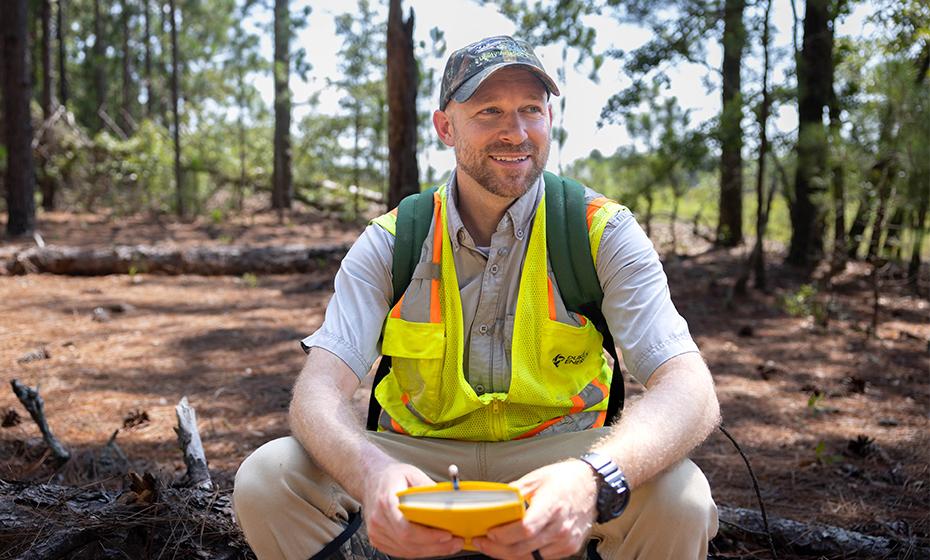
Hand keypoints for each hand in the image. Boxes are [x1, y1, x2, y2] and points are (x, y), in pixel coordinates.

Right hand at [362, 463, 464, 557]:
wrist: (371, 479)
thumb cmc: (391, 476)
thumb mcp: (412, 473)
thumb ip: (429, 488)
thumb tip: (450, 499)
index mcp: (386, 501)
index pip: (406, 528)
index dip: (428, 536)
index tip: (446, 534)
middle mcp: (378, 519)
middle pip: (408, 542)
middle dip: (436, 546)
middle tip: (455, 542)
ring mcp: (376, 532)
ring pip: (406, 550)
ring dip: (430, 551)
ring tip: (450, 545)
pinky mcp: (378, 539)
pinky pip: (401, 551)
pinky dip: (419, 551)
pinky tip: (433, 546)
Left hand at [472, 460, 597, 558]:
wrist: (592, 485)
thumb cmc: (565, 479)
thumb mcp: (536, 479)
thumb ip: (513, 493)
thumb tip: (493, 502)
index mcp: (552, 505)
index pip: (525, 528)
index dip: (503, 534)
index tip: (488, 532)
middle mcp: (561, 527)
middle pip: (523, 547)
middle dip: (497, 548)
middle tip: (481, 542)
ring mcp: (566, 540)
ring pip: (530, 557)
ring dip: (508, 554)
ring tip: (493, 546)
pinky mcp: (568, 548)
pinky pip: (541, 558)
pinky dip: (524, 555)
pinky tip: (513, 547)